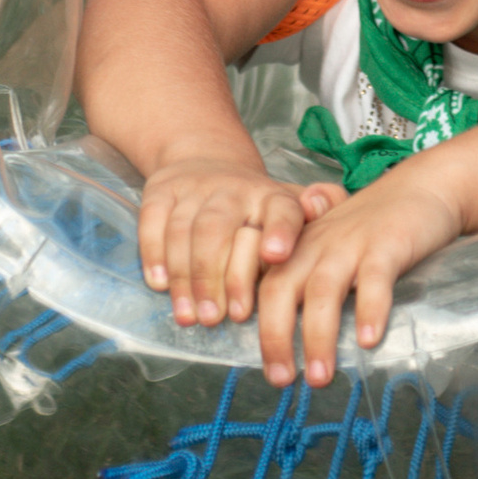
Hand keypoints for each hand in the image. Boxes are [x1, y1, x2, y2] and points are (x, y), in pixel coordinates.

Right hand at [139, 159, 337, 329]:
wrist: (208, 160)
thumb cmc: (257, 205)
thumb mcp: (292, 208)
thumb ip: (319, 210)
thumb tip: (324, 204)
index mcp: (273, 197)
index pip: (281, 209)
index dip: (279, 231)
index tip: (277, 257)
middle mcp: (234, 189)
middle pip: (222, 229)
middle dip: (219, 276)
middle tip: (219, 318)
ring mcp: (195, 188)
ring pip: (186, 230)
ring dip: (187, 277)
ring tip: (191, 316)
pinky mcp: (161, 190)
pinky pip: (153, 221)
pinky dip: (154, 254)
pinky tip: (161, 285)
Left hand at [253, 167, 464, 387]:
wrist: (422, 188)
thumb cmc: (372, 229)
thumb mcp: (330, 249)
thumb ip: (309, 284)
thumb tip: (293, 345)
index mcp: (296, 248)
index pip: (260, 284)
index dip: (252, 323)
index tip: (258, 358)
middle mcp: (315, 245)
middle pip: (281, 289)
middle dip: (275, 338)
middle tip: (281, 379)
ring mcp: (351, 243)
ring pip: (322, 291)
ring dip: (318, 337)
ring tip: (320, 377)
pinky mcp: (387, 244)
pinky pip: (374, 280)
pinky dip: (369, 311)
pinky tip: (368, 342)